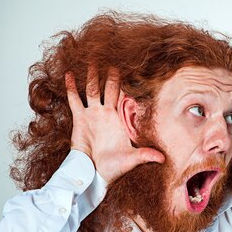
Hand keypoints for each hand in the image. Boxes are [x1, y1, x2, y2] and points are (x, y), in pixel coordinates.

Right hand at [65, 66, 164, 182]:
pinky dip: (71, 87)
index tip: (134, 69)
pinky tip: (68, 74)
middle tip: (114, 57)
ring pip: (92, 89)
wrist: (93, 175)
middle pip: (109, 88)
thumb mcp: (131, 160)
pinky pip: (75, 99)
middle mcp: (107, 114)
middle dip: (111, 74)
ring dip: (91, 75)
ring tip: (91, 59)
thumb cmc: (112, 168)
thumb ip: (145, 155)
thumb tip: (162, 158)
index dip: (128, 84)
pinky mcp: (80, 118)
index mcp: (120, 120)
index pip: (125, 97)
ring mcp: (92, 114)